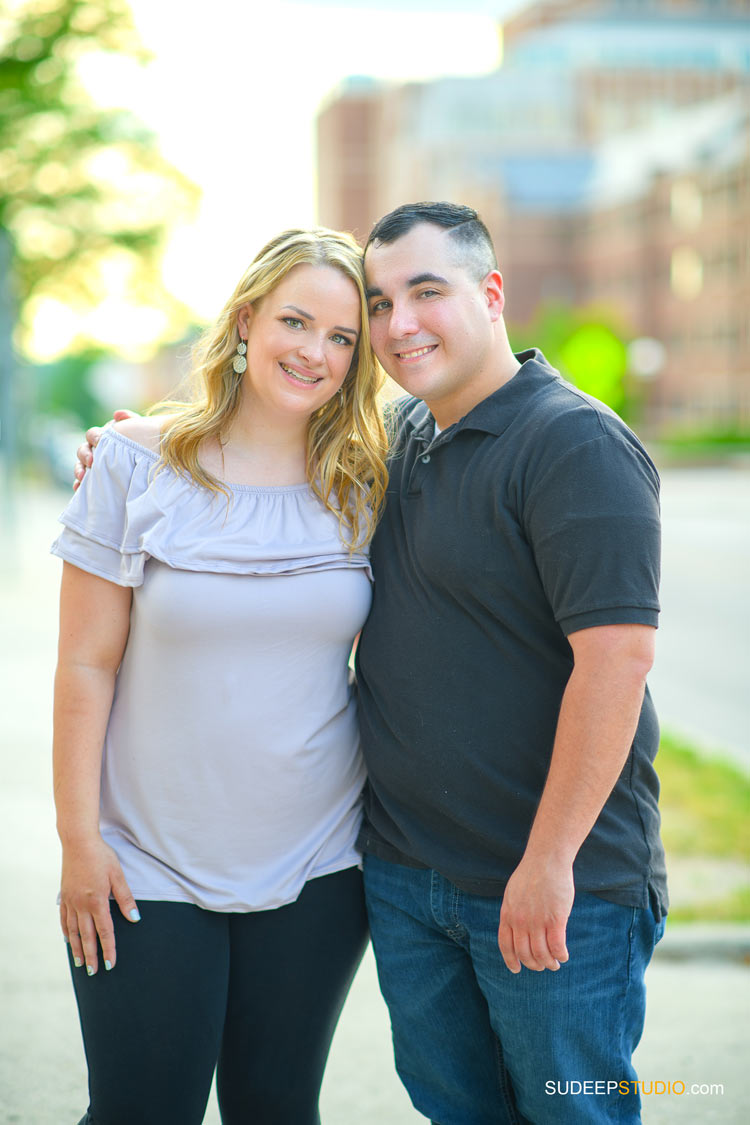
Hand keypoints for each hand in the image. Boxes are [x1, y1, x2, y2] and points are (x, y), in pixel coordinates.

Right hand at [59, 835, 139, 974]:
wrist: (78, 841)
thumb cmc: (101, 856)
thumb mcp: (117, 875)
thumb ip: (126, 898)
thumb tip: (135, 918)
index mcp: (97, 901)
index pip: (105, 931)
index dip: (109, 949)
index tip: (110, 964)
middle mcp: (81, 905)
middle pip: (88, 936)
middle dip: (91, 956)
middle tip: (93, 973)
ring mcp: (70, 901)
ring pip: (73, 931)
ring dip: (77, 949)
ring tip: (80, 963)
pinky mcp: (64, 896)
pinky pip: (64, 919)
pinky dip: (66, 932)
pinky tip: (68, 941)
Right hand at [73, 409, 137, 490]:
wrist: (148, 462)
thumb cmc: (141, 444)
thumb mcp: (138, 431)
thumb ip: (130, 420)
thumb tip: (117, 414)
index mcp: (102, 437)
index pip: (92, 434)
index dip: (94, 437)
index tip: (99, 441)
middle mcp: (94, 450)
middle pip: (82, 450)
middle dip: (85, 455)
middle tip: (91, 462)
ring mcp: (91, 465)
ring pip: (79, 466)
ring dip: (78, 470)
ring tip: (82, 477)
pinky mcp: (93, 479)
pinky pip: (82, 482)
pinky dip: (79, 485)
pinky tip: (78, 488)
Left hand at [497, 857, 572, 973]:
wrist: (546, 859)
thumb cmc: (532, 873)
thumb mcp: (513, 893)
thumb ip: (513, 912)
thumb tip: (516, 928)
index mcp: (507, 914)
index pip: (506, 945)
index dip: (511, 960)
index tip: (516, 969)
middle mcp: (520, 921)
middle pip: (525, 954)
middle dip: (534, 964)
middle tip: (542, 966)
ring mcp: (537, 921)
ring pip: (542, 954)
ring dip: (549, 963)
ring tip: (555, 964)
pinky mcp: (555, 920)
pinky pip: (557, 947)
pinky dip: (560, 955)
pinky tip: (564, 955)